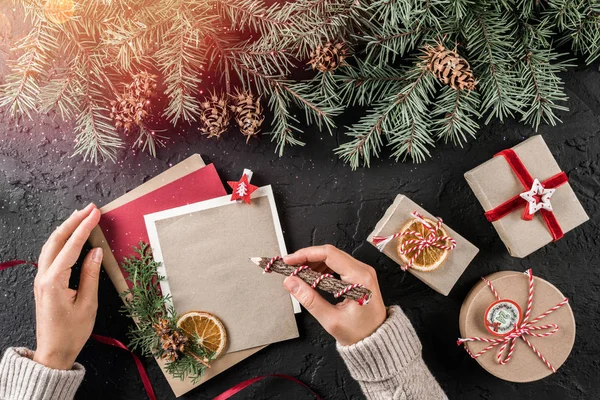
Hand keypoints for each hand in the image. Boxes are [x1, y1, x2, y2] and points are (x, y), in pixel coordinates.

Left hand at [33, 203, 102, 369]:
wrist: (53, 352)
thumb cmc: (71, 333)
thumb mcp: (87, 304)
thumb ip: (91, 275)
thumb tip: (96, 251)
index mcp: (54, 282)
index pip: (72, 247)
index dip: (84, 228)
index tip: (95, 214)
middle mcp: (43, 277)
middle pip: (56, 240)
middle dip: (73, 221)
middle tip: (89, 208)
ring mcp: (41, 279)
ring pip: (51, 245)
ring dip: (66, 228)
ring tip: (80, 216)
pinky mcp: (44, 283)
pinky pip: (50, 255)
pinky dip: (61, 241)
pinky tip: (70, 236)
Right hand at [283, 245, 386, 345]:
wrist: (377, 341)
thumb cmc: (360, 333)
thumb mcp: (331, 319)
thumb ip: (309, 299)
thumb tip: (291, 283)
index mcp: (360, 278)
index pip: (329, 254)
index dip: (306, 254)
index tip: (290, 260)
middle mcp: (363, 271)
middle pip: (330, 252)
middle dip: (307, 257)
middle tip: (290, 267)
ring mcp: (362, 272)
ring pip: (333, 257)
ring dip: (313, 262)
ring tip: (299, 273)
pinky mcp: (359, 276)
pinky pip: (338, 264)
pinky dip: (322, 267)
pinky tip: (312, 276)